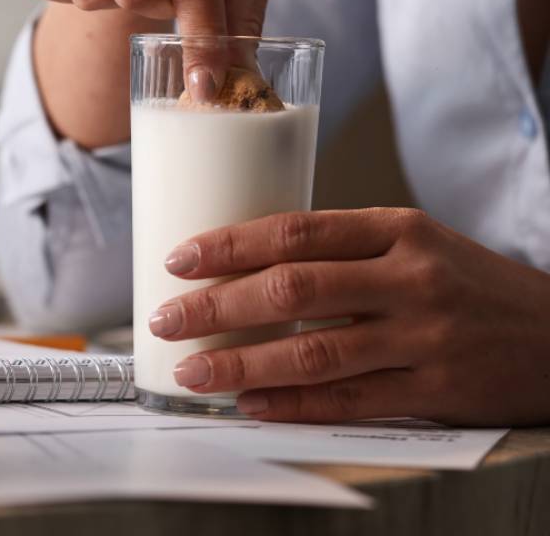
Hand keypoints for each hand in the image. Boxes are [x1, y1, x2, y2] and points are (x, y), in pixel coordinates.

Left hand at [150, 208, 549, 424]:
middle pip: (292, 289)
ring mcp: (424, 337)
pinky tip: (250, 404)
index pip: (295, 230)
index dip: (228, 245)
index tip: (178, 259)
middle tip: (165, 317)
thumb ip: (343, 251)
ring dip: (241, 363)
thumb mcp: (414, 245)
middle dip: (216, 305)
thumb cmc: (468, 284)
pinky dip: (292, 405)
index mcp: (398, 229)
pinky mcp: (437, 391)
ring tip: (193, 369)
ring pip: (312, 352)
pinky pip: (348, 401)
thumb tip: (246, 267)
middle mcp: (410, 278)